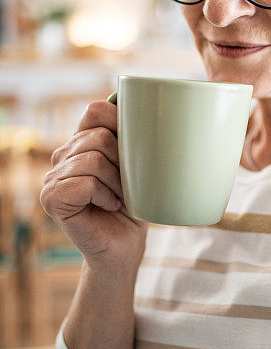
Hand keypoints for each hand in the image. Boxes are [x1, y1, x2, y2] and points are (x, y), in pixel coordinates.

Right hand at [40, 100, 147, 273]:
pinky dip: (105, 195)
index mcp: (81, 141)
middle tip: (128, 185)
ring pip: (93, 158)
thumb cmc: (136, 205)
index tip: (134, 152)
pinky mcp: (51, 198)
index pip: (96, 110)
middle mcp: (63, 155)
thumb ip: (132, 135)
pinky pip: (85, 182)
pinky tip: (109, 206)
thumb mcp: (139, 164)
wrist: (126, 246)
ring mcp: (53, 177)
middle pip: (99, 135)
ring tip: (119, 197)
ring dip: (117, 182)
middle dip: (123, 163)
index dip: (120, 125)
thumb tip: (141, 102)